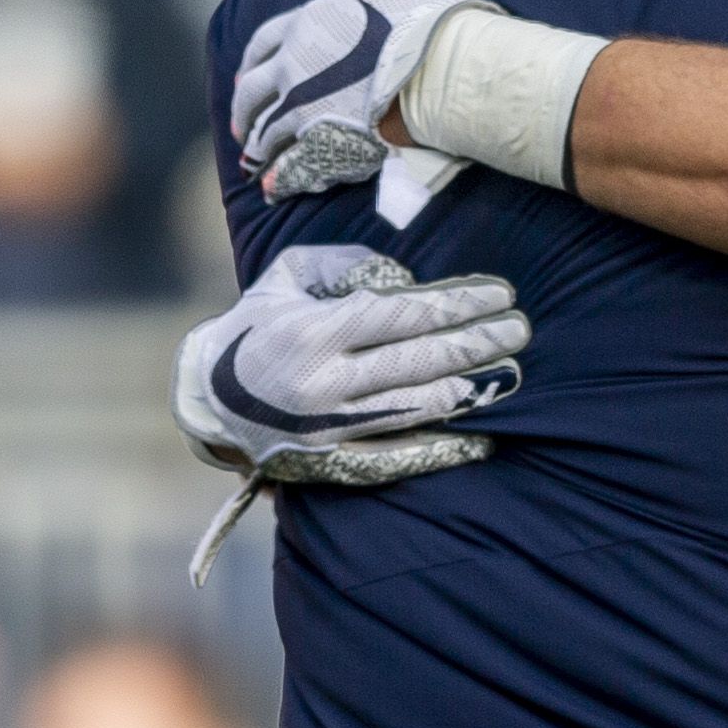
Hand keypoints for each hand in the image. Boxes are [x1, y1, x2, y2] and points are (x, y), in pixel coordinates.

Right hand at [172, 245, 528, 470]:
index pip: (403, 317)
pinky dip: (445, 444)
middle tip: (521, 330)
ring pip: (418, 408)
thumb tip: (403, 274)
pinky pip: (401, 454)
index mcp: (312, 334)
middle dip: (477, 344)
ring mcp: (331, 430)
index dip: (458, 305)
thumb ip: (344, 264)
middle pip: (420, 363)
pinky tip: (482, 432)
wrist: (207, 402)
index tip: (501, 293)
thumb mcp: (286, 278)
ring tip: (512, 370)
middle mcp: (324, 386)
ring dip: (471, 389)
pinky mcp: (335, 464)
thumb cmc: (257, 326)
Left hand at [232, 0, 494, 199]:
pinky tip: (274, 188)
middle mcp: (294, 71)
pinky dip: (280, 179)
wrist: (443, 68)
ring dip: (259, 145)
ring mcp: (305, 112)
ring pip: (267, 132)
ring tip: (256, 159)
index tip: (249, 75)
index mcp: (305, 26)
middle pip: (254, 93)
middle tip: (244, 124)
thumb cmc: (422, 14)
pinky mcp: (325, 146)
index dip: (254, 61)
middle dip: (245, 109)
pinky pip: (293, 168)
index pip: (263, 44)